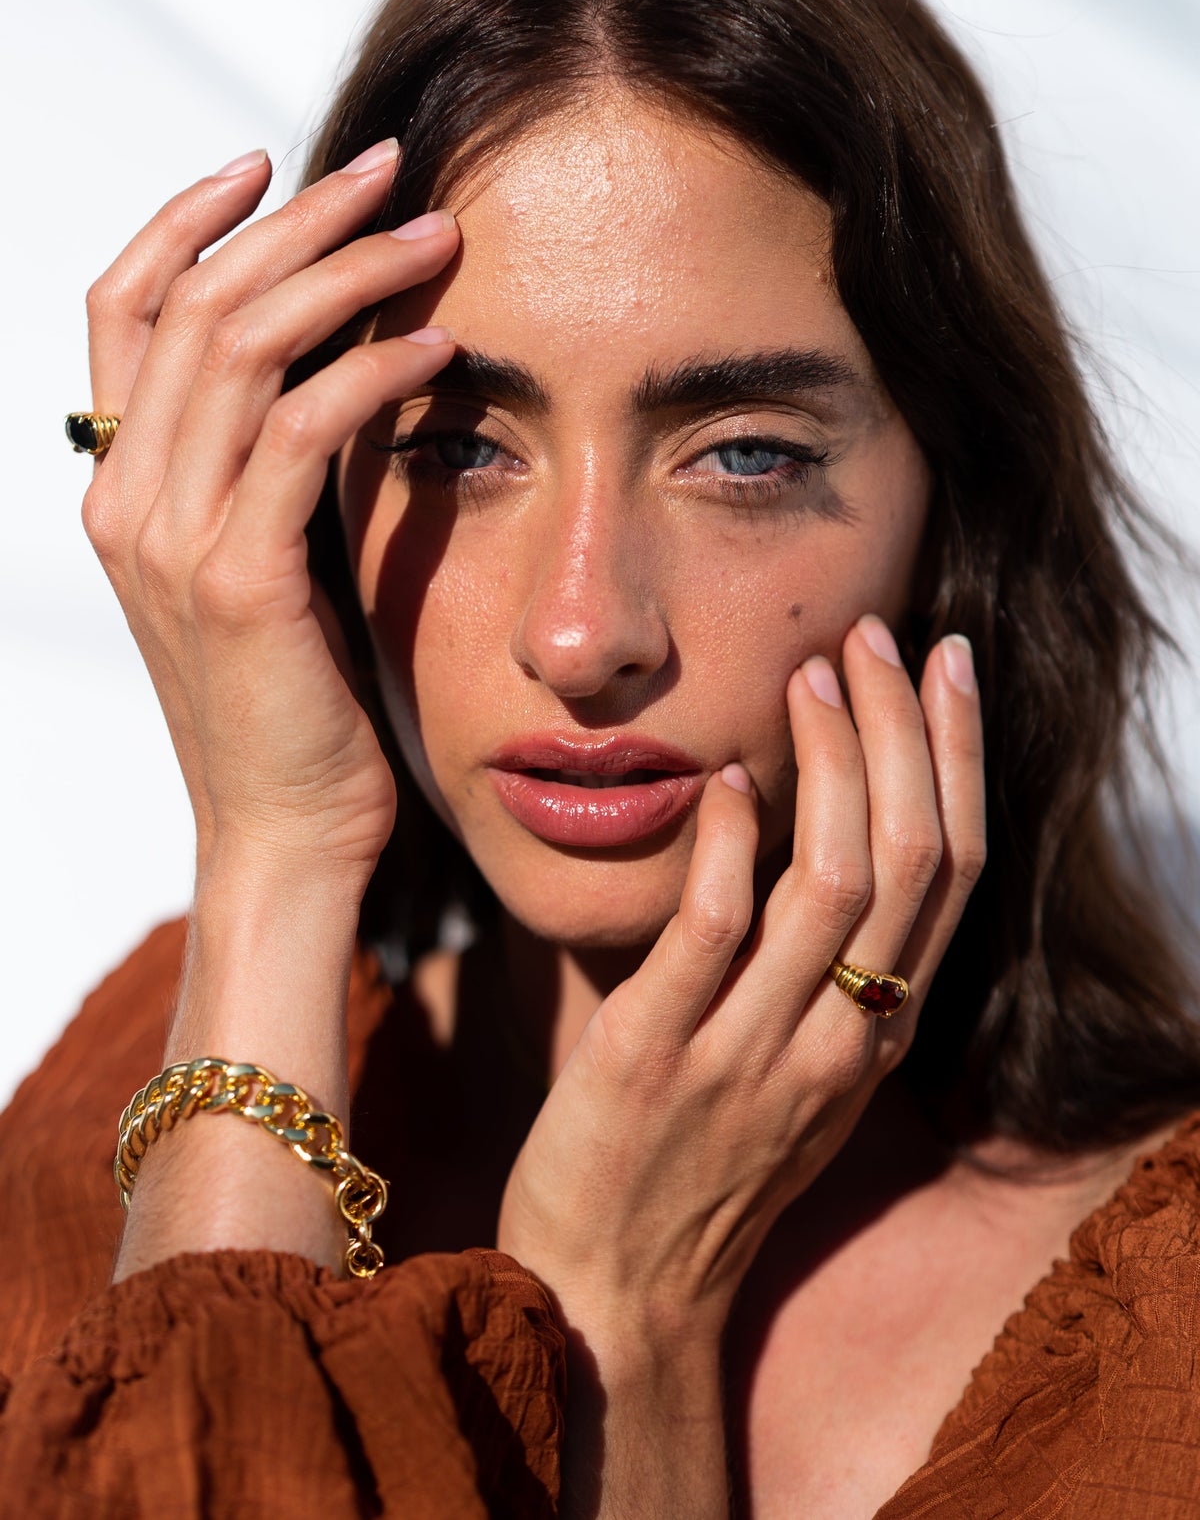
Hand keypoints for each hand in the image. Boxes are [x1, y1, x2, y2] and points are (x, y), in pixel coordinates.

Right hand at [91, 143, 459, 1277]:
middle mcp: (126, 499)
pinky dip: (371, 371)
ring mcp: (172, 540)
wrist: (284, 837)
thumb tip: (338, 358)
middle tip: (396, 169)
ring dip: (345, 273)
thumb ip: (268, 466)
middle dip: (295, 218)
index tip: (269, 160)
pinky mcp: (241, 582)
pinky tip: (440, 344)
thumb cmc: (298, 704)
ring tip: (437, 236)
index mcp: (121, 486)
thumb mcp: (265, 563)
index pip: (121, 307)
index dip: (186, 219)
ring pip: (241, 346)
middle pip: (193, 302)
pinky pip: (301, 434)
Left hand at [498, 616, 983, 1365]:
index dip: (956, 758)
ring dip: (834, 761)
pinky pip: (715, 937)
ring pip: (834, 885)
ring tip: (810, 673)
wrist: (614, 1293)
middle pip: (910, 861)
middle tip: (876, 634)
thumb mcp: (793, 1070)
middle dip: (906, 731)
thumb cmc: (697, 1165)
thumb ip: (817, 967)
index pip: (952, 874)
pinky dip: (733, 849)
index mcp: (876, 1034)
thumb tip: (809, 826)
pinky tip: (731, 781)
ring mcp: (752, 1052)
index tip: (944, 664)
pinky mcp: (656, 1058)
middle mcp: (838, 1041)